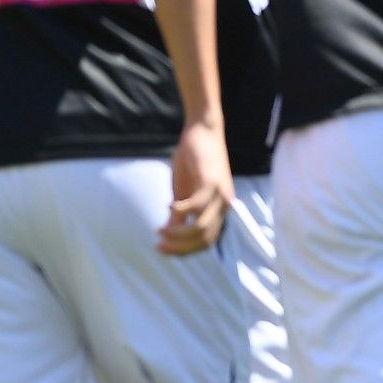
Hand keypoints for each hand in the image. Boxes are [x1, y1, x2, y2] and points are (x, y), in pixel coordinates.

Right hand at [158, 121, 233, 254]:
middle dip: (179, 247)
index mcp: (219, 210)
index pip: (206, 242)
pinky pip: (197, 205)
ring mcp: (220, 194)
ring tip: (161, 230)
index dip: (184, 251)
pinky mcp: (212, 181)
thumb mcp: (184, 192)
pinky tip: (169, 205)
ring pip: (201, 227)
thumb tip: (170, 232)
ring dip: (178, 234)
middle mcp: (224, 205)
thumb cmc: (193, 161)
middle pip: (204, 239)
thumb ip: (180, 213)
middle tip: (159, 245)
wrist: (203, 131)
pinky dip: (181, 210)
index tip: (163, 249)